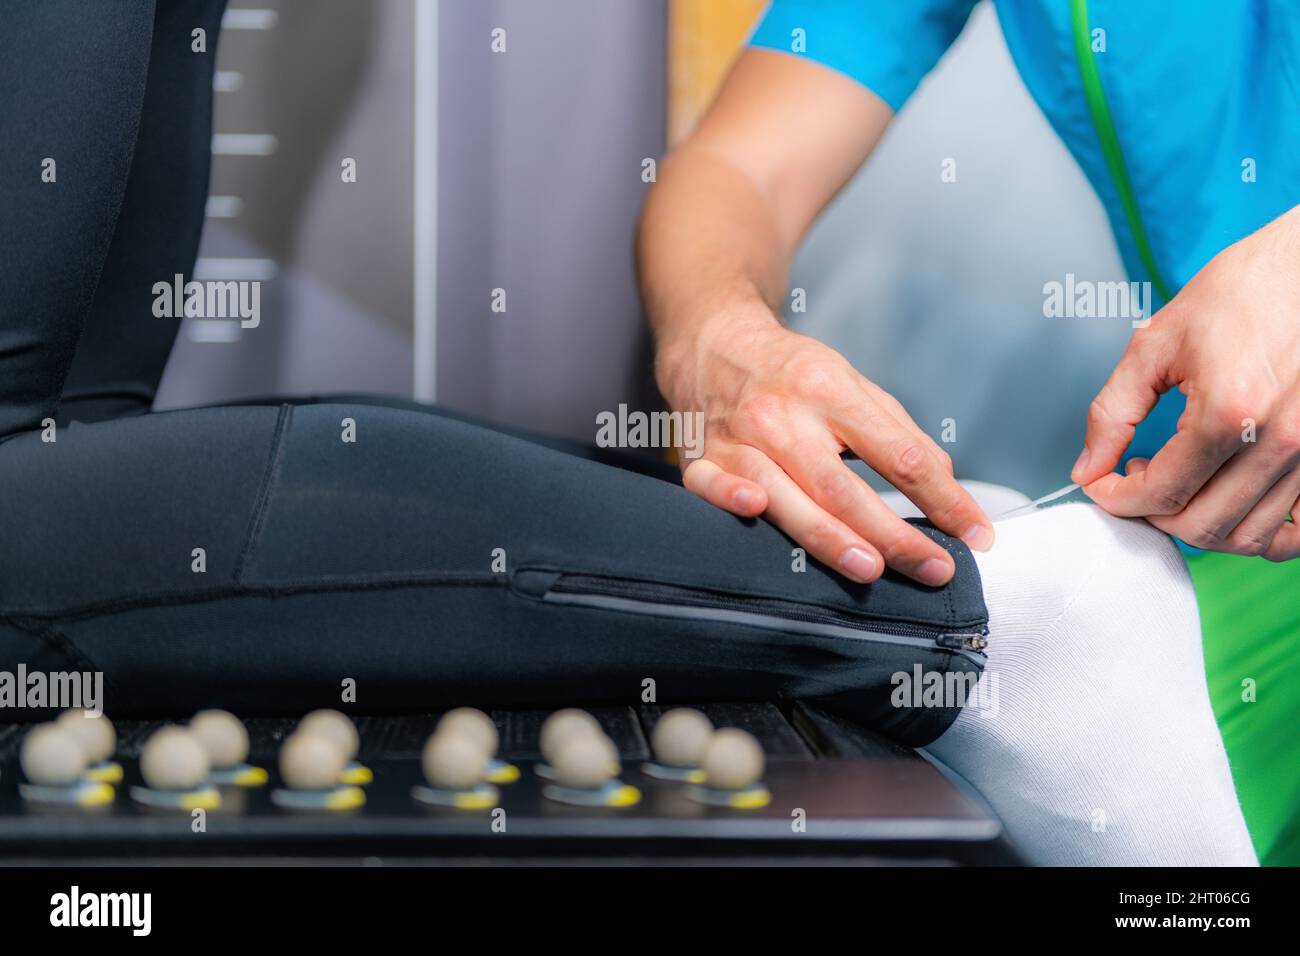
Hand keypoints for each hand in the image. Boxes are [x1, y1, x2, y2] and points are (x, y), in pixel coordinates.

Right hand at [656, 307, 993, 585]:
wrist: (714, 343)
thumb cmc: (793, 373)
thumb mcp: (853, 385)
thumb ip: (897, 434)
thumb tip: (945, 487)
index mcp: (830, 391)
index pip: (898, 454)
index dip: (943, 497)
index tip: (976, 533)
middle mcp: (784, 416)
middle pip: (843, 486)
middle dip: (893, 534)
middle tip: (935, 569)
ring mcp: (739, 439)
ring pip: (784, 497)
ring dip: (828, 537)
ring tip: (871, 569)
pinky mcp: (702, 458)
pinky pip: (709, 484)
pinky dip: (729, 497)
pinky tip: (754, 510)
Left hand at [1074, 205, 1299, 559]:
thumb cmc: (1243, 292)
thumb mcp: (1156, 343)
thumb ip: (1113, 412)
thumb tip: (1087, 466)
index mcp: (1230, 411)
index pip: (1161, 492)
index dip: (1117, 498)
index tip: (1102, 483)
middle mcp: (1280, 440)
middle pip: (1202, 525)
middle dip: (1154, 514)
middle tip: (1136, 481)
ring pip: (1247, 536)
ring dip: (1200, 523)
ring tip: (1179, 482)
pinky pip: (1298, 530)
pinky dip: (1259, 532)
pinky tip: (1230, 501)